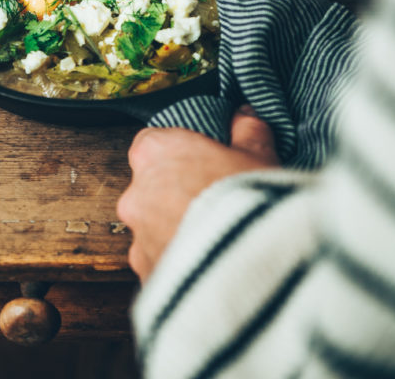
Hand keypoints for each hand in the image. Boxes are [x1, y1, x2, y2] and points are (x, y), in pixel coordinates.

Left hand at [116, 107, 279, 281]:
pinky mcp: (146, 277)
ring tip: (217, 240)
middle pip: (152, 188)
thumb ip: (247, 129)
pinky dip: (180, 267)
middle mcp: (136, 194)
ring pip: (155, 230)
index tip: (202, 162)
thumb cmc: (247, 201)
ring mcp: (138, 239)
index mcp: (154, 153)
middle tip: (214, 204)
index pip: (153, 143)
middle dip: (178, 195)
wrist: (246, 271)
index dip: (179, 153)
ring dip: (178, 233)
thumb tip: (245, 115)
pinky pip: (161, 266)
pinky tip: (210, 268)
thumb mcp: (258, 154)